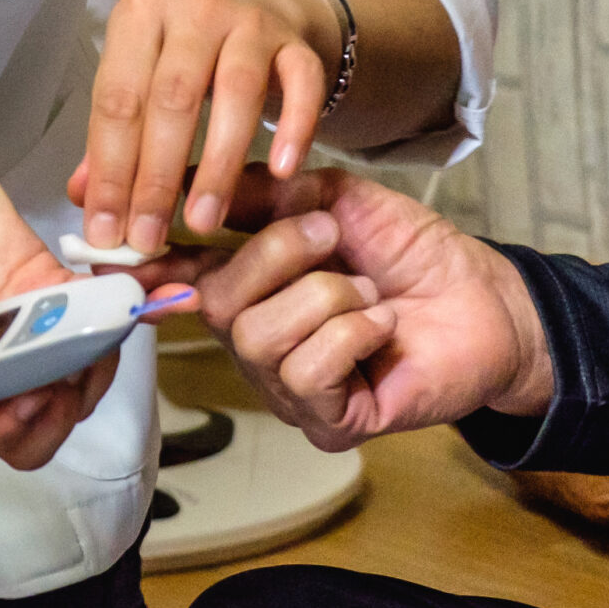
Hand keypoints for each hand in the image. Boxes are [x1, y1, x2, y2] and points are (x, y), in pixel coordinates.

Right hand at [0, 126, 192, 468]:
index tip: (23, 401)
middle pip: (18, 422)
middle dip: (51, 415)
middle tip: (68, 377)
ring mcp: (7, 323)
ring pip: (60, 377)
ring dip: (87, 370)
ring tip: (100, 338)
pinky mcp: (36, 282)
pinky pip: (79, 313)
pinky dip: (102, 314)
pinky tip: (116, 296)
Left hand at [68, 0, 338, 253]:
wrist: (262, 7)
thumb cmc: (188, 56)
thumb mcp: (142, 81)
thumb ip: (114, 135)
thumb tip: (83, 198)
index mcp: (140, 16)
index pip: (117, 100)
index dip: (110, 171)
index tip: (106, 232)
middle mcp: (194, 9)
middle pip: (173, 98)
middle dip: (157, 177)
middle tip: (150, 238)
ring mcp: (251, 21)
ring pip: (237, 91)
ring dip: (218, 164)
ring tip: (204, 222)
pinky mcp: (297, 40)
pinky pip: (304, 84)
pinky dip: (294, 127)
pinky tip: (282, 171)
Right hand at [165, 166, 554, 451]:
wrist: (486, 299)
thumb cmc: (413, 254)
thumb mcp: (337, 200)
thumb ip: (270, 194)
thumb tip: (204, 185)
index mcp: (252, 287)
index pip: (182, 281)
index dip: (150, 264)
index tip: (122, 240)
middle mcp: (258, 342)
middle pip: (218, 304)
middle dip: (279, 253)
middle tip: (333, 234)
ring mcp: (289, 388)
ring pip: (260, 339)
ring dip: (327, 296)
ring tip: (368, 293)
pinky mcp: (328, 422)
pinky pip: (306, 373)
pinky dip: (352, 333)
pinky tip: (382, 326)